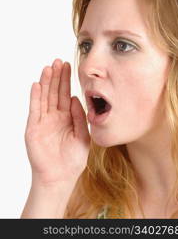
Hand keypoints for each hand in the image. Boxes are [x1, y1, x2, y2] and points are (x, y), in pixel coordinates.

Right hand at [24, 59, 89, 185]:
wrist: (61, 177)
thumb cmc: (73, 159)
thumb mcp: (83, 135)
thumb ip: (79, 117)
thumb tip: (76, 98)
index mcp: (66, 118)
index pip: (65, 95)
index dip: (66, 81)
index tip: (67, 66)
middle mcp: (54, 117)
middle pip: (54, 93)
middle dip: (56, 77)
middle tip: (58, 61)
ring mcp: (43, 122)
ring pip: (44, 98)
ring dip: (46, 83)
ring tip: (48, 68)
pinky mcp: (34, 128)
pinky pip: (35, 110)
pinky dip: (35, 97)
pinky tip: (37, 85)